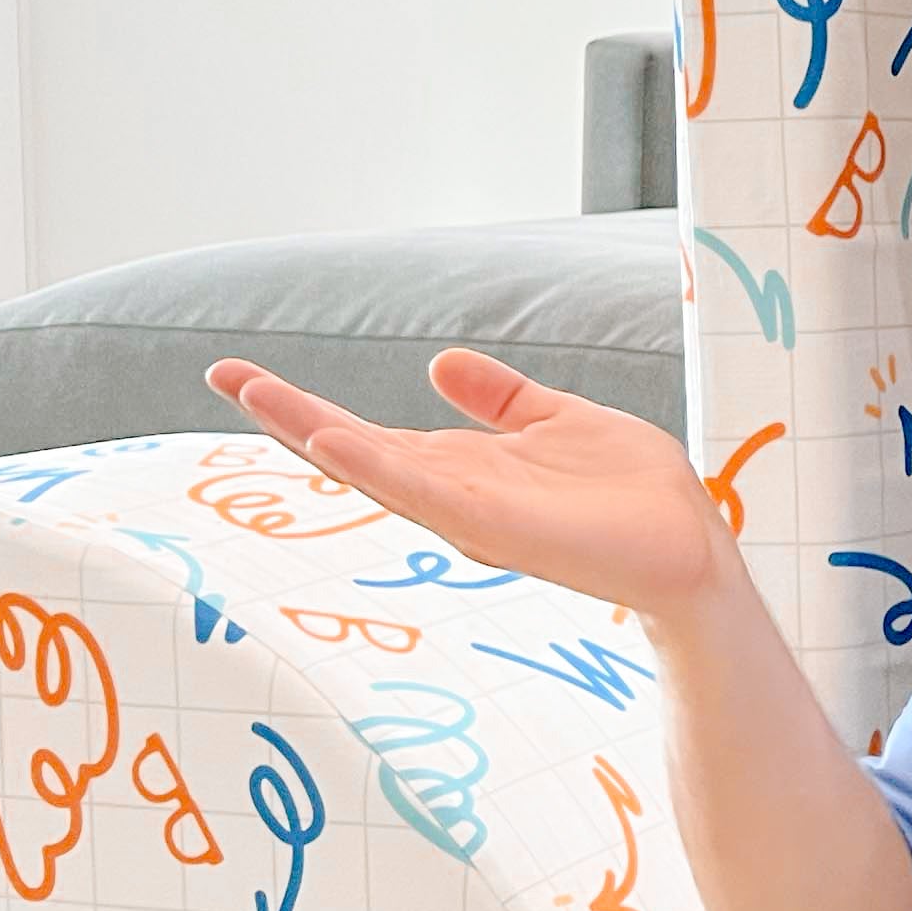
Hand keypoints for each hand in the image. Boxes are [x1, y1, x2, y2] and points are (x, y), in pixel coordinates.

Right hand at [206, 351, 734, 620]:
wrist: (688, 546)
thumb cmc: (631, 494)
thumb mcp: (558, 421)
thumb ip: (502, 399)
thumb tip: (439, 364)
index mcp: (463, 466)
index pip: (370, 431)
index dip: (308, 406)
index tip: (244, 375)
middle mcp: (453, 492)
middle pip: (355, 450)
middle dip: (289, 416)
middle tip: (223, 375)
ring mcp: (469, 513)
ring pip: (378, 471)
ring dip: (319, 436)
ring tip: (260, 398)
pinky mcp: (495, 527)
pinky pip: (427, 495)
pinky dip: (380, 469)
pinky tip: (336, 441)